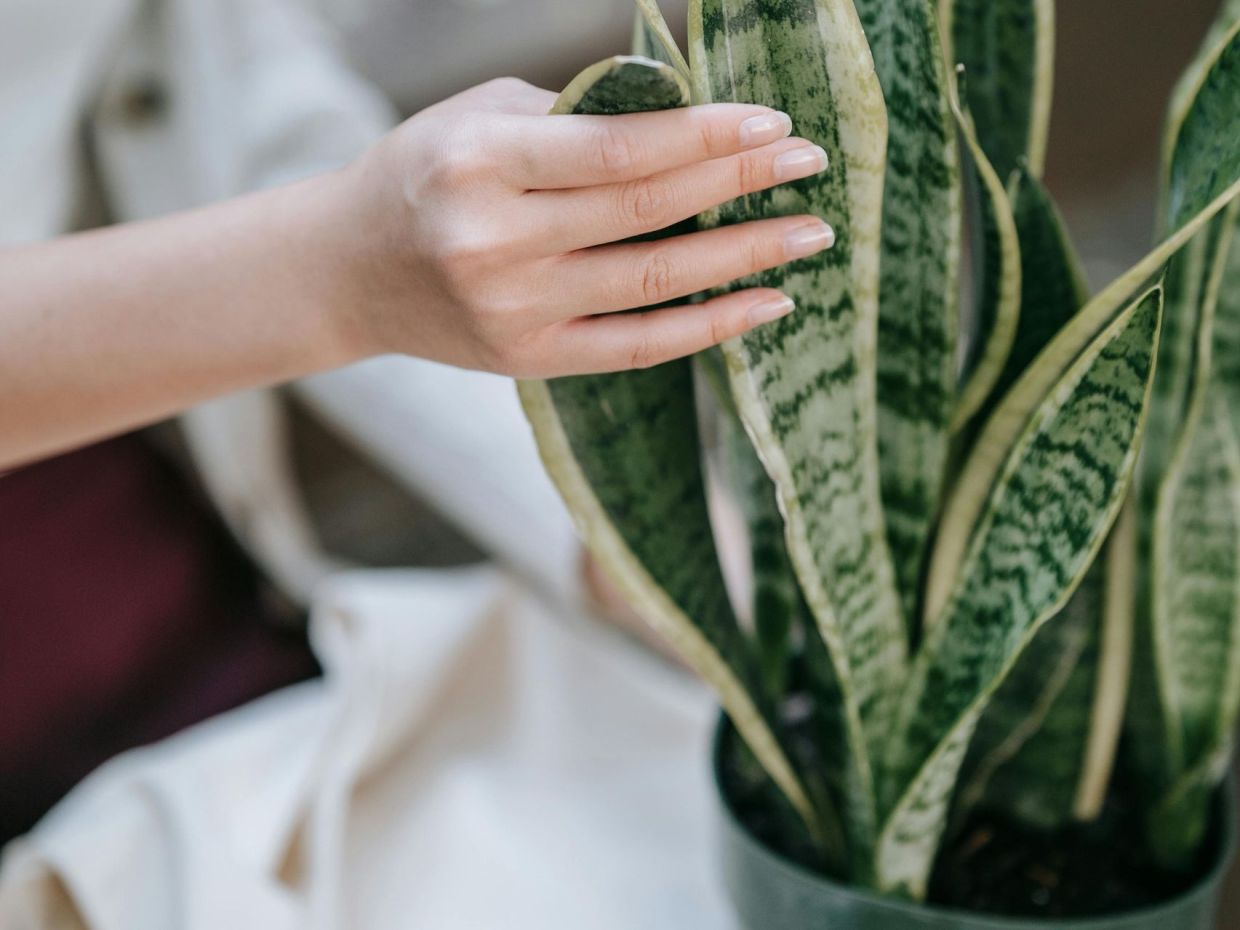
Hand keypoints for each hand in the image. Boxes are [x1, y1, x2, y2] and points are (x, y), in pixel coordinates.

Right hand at [334, 77, 834, 377]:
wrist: (347, 270)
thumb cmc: (423, 173)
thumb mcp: (478, 118)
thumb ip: (573, 118)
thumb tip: (686, 116)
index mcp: (479, 163)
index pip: (617, 148)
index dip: (703, 135)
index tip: (771, 121)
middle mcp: (493, 241)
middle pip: (645, 210)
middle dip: (740, 181)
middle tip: (810, 164)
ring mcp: (511, 309)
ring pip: (652, 282)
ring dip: (743, 256)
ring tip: (808, 234)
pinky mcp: (528, 359)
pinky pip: (636, 347)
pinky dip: (707, 327)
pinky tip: (766, 305)